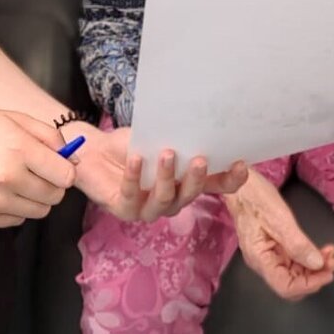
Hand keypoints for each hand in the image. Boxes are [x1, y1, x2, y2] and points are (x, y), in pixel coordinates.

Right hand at [0, 107, 77, 228]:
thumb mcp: (17, 119)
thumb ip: (51, 138)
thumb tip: (74, 161)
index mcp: (19, 149)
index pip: (66, 176)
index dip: (64, 170)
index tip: (54, 164)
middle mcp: (8, 178)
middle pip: (55, 197)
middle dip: (51, 185)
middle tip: (34, 171)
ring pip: (39, 212)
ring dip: (35, 198)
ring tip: (16, 180)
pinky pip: (18, 221)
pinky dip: (16, 209)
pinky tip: (1, 190)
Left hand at [65, 123, 248, 223]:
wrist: (93, 151)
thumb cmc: (130, 146)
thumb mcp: (159, 138)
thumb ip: (180, 140)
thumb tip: (204, 124)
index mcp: (185, 184)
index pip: (216, 188)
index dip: (230, 181)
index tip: (241, 164)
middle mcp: (171, 201)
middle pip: (190, 196)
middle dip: (196, 179)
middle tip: (200, 159)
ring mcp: (147, 209)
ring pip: (164, 200)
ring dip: (167, 177)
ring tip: (165, 154)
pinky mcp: (124, 209)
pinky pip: (132, 195)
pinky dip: (135, 176)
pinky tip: (136, 159)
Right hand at [225, 169, 333, 300]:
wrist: (241, 185)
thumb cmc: (254, 198)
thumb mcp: (279, 219)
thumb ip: (298, 244)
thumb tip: (317, 264)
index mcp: (260, 259)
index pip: (285, 287)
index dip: (309, 285)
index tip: (328, 273)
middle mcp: (263, 263)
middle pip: (292, 284)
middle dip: (315, 277)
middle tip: (332, 262)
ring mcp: (269, 257)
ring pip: (295, 274)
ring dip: (315, 268)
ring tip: (329, 254)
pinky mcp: (275, 249)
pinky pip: (294, 262)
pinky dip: (309, 258)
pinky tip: (320, 251)